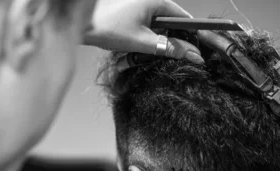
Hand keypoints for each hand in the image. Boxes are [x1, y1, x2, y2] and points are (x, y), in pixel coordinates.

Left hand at [84, 0, 204, 63]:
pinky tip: (141, 45)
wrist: (82, 25)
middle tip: (176, 56)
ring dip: (159, 39)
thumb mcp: (143, 42)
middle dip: (173, 38)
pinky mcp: (130, 10)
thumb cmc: (108, 29)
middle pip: (171, 20)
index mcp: (155, 0)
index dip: (190, 34)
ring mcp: (138, 4)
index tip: (197, 48)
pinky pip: (147, 23)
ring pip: (158, 24)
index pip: (182, 16)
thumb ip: (169, 48)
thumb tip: (193, 55)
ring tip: (154, 51)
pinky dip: (148, 35)